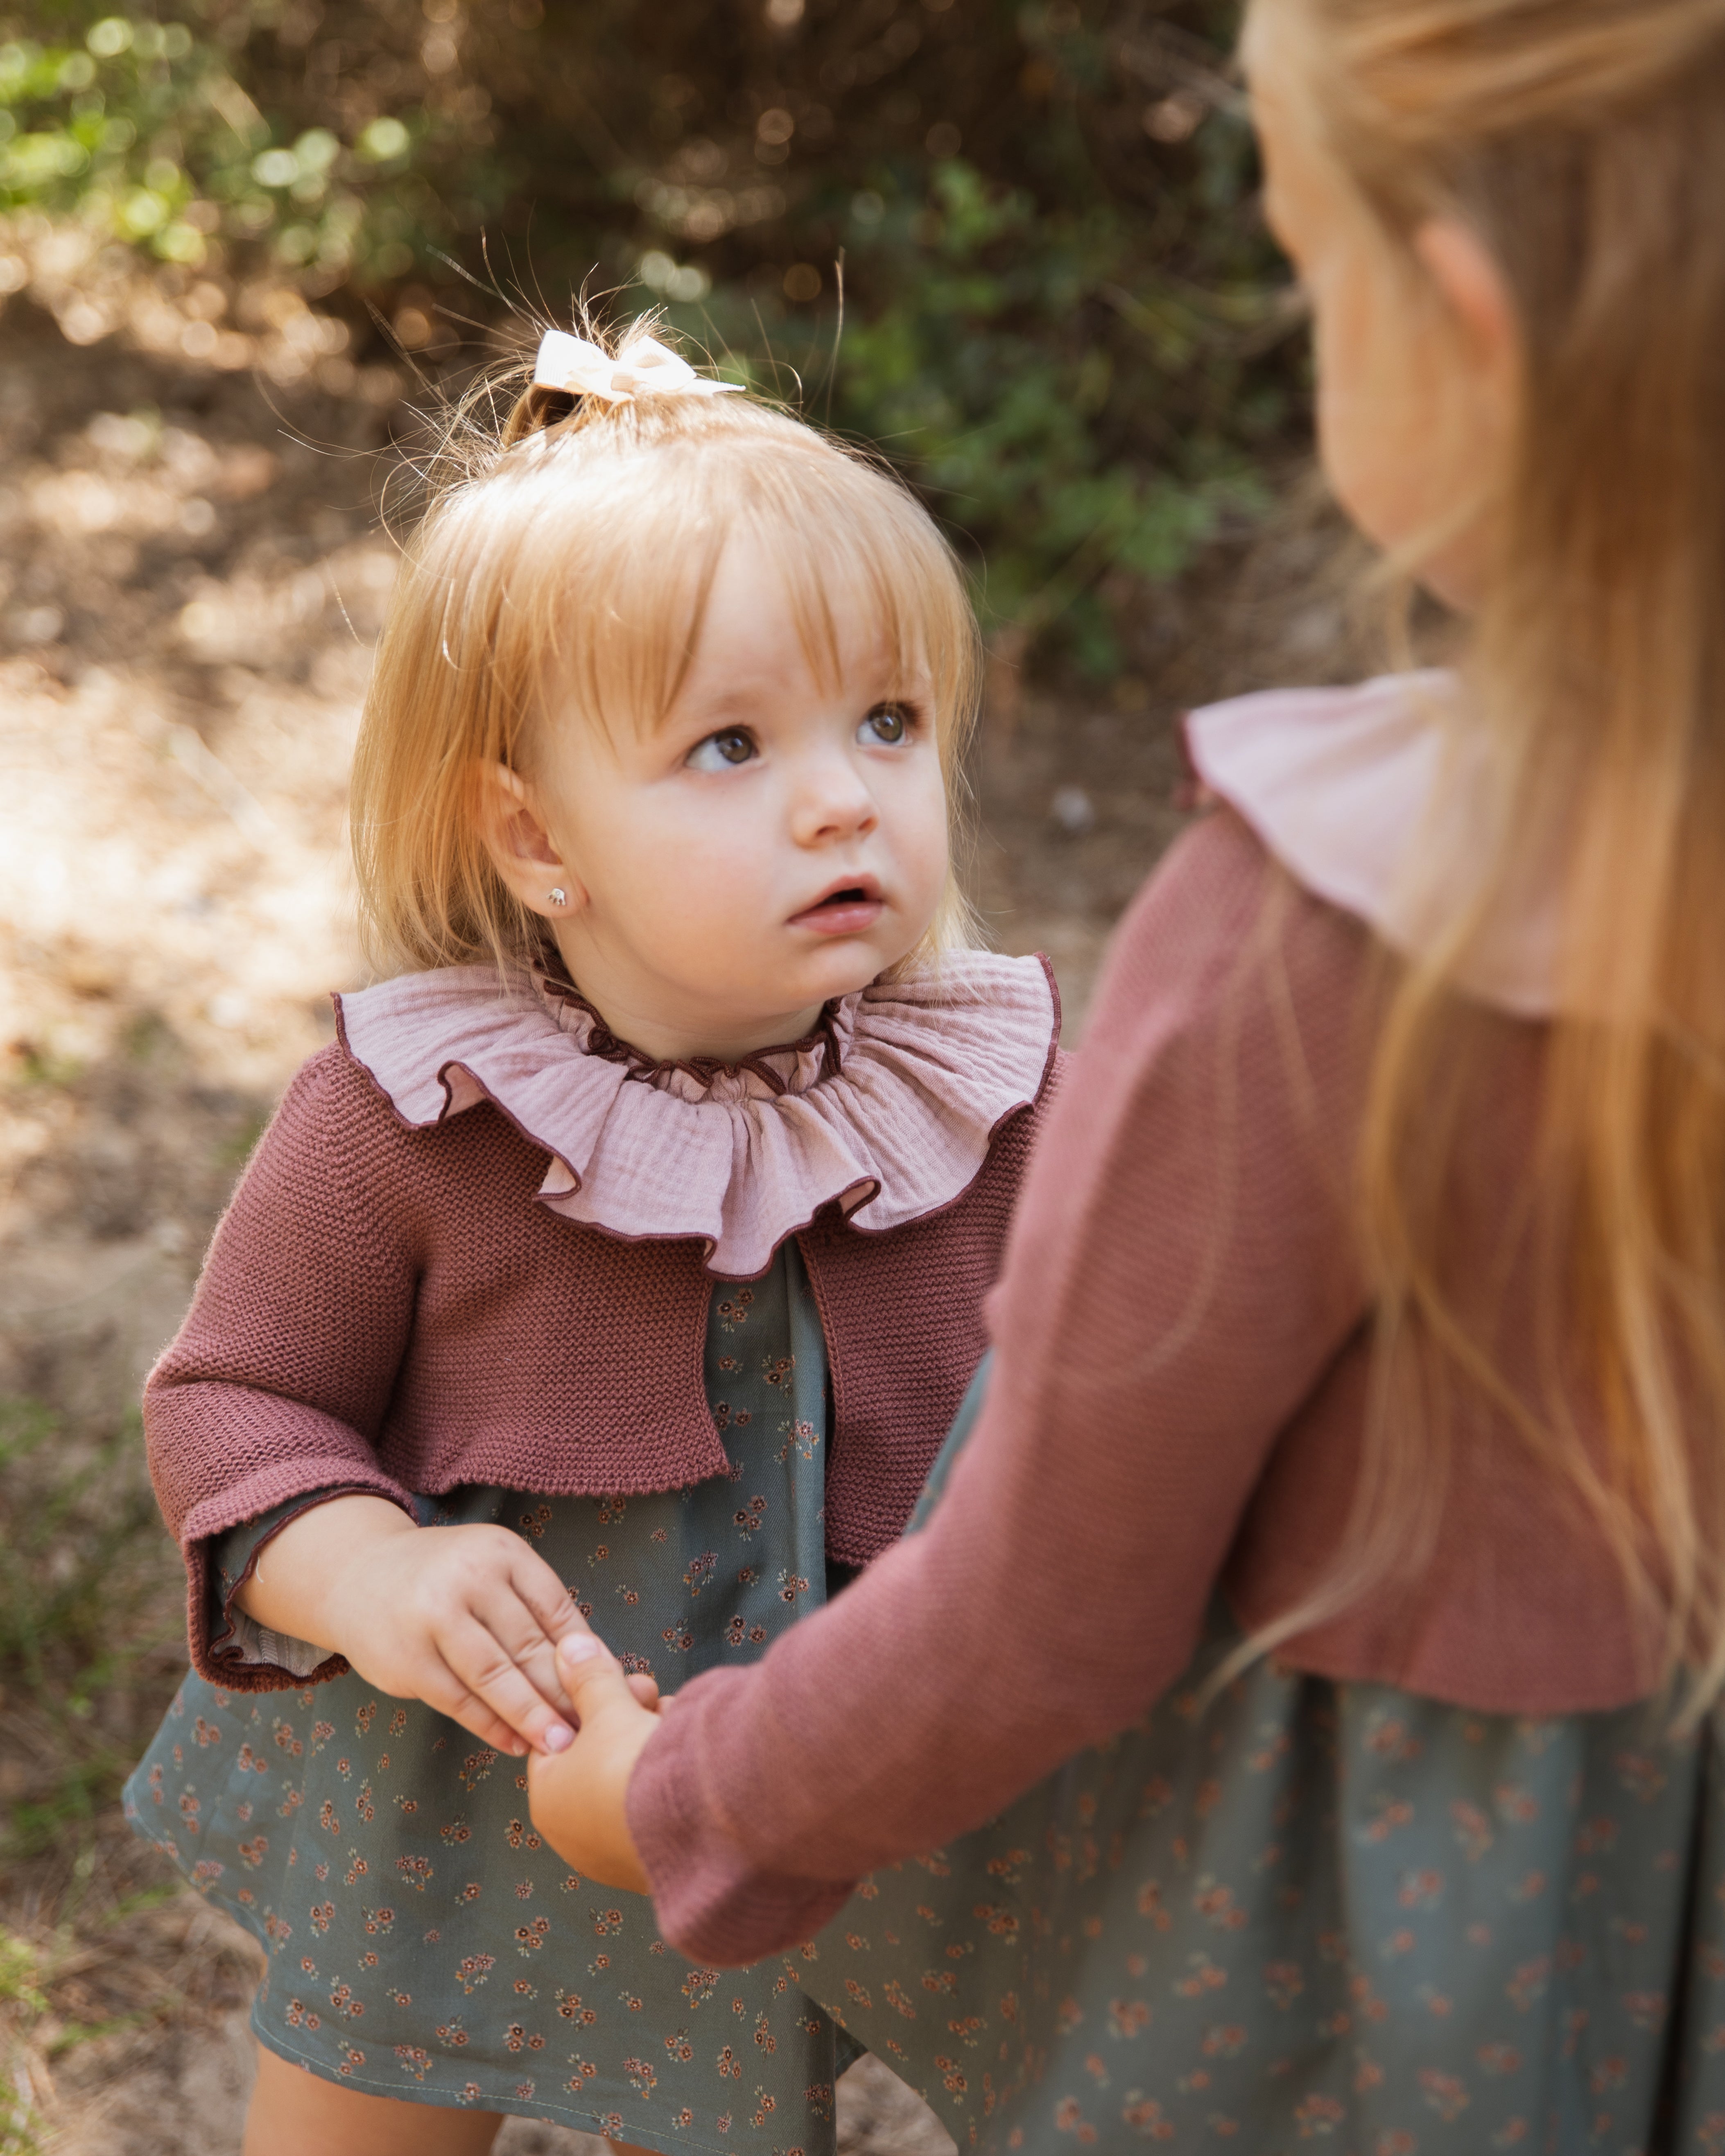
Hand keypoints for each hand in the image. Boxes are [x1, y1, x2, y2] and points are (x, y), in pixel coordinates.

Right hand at [236, 1494, 590, 1757]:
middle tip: (591, 1728)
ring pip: (495, 1677)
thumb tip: (590, 1663)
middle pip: (528, 1645)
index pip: (556, 1609)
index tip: (606, 1689)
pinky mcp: (407, 1659)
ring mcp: (433, 1618)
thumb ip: (534, 1606)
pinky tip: (513, 1743)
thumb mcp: (491, 1568)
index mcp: (501, 1553)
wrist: (358, 1575)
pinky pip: (459, 1701)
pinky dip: (490, 1726)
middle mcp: (468, 1579)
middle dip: (564, 1693)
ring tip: (559, 1745)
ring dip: (531, 1716)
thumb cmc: (444, 1577)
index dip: (583, 1656)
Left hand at [527, 1626, 664, 1891]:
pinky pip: (651, 1810)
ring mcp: (612, 1855)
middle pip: (597, 1759)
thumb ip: (588, 1676)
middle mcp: (572, 1835)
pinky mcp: (650, 1864)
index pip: (558, 1738)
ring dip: (649, 1747)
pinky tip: (685, 1757)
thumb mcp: (608, 1708)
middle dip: (624, 1720)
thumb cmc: (630, 1766)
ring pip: (627, 1784)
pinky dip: (665, 1783)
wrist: (686, 1824)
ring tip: (672, 1723)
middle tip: (649, 1697)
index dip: (588, 1702)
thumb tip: (568, 1646)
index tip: (617, 1683)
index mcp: (547, 1798)